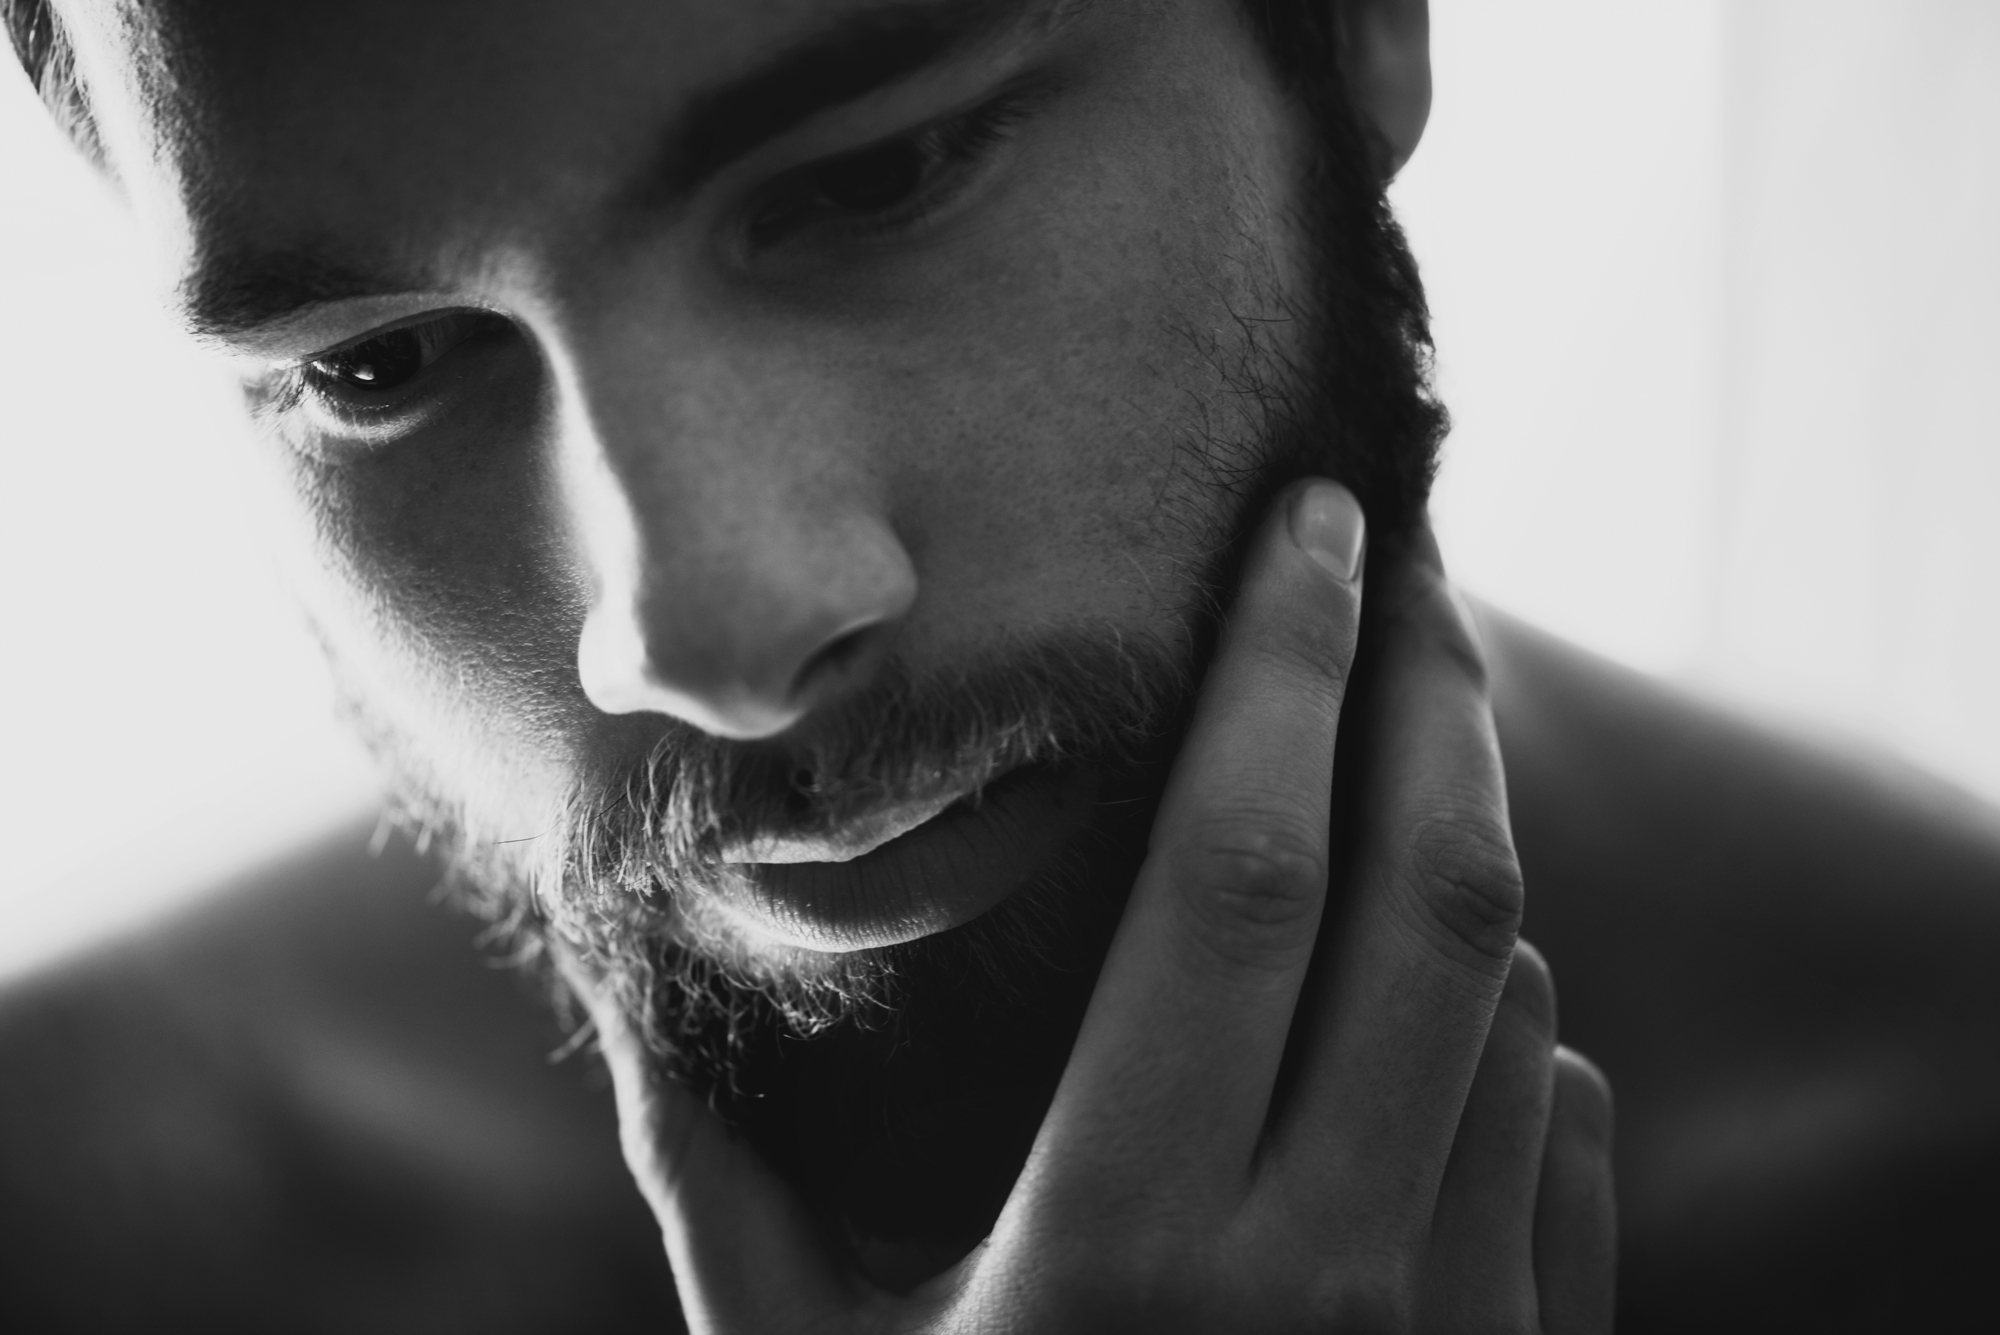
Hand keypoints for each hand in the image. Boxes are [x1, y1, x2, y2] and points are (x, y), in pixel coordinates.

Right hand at [573, 479, 1615, 1332]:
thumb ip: (713, 1180)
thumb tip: (625, 992)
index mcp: (1116, 1248)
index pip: (1241, 878)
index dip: (1281, 674)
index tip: (1311, 523)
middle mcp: (1316, 1287)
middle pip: (1430, 902)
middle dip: (1428, 697)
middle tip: (1404, 564)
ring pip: (1514, 1010)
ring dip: (1465, 862)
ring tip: (1392, 767)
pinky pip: (1571, 1142)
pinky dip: (1527, 1034)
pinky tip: (1463, 994)